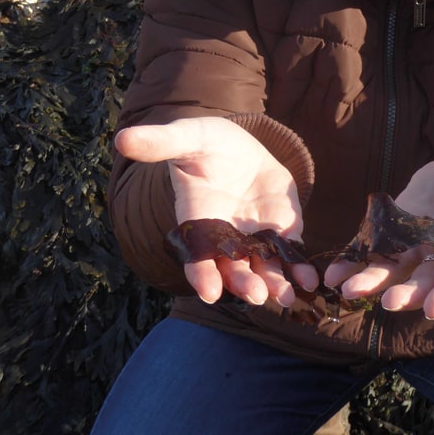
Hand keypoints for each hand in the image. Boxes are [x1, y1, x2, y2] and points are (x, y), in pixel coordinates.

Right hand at [115, 117, 318, 306]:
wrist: (238, 148)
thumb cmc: (205, 143)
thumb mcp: (186, 137)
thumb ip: (160, 142)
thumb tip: (122, 137)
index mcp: (197, 221)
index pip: (196, 255)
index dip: (201, 273)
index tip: (208, 291)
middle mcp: (224, 238)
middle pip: (231, 268)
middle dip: (242, 282)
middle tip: (256, 295)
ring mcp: (254, 236)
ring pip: (262, 267)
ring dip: (273, 284)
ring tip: (283, 298)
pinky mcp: (281, 230)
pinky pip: (290, 254)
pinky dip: (299, 269)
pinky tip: (311, 281)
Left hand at [324, 145, 433, 320]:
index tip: (433, 308)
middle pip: (424, 282)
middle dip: (406, 293)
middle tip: (388, 301)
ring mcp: (416, 244)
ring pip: (393, 269)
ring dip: (372, 282)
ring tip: (349, 289)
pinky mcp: (395, 228)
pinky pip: (372, 246)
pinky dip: (353, 260)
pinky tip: (334, 272)